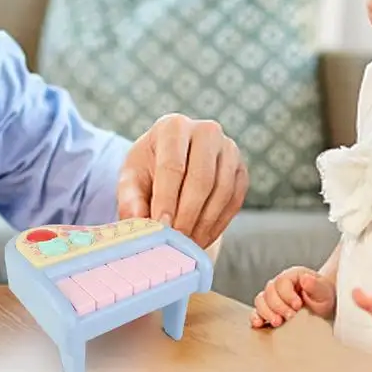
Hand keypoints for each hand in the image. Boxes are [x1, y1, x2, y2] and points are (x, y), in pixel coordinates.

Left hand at [117, 114, 247, 248]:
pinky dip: (219, 224)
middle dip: (188, 215)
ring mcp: (229, 149)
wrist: (173, 163)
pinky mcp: (241, 170)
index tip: (161, 227)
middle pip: (202, 179)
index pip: (173, 165)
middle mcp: (206, 131)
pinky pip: (235, 201)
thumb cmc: (149, 169)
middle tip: (176, 242)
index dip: (167, 199)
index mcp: (174, 126)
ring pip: (222, 192)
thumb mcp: (131, 179)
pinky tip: (202, 239)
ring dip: (204, 224)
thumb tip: (136, 220)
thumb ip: (130, 199)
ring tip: (187, 245)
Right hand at [250, 266, 336, 327]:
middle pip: (269, 292)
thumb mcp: (324, 291)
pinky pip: (256, 311)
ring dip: (267, 312)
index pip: (282, 282)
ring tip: (278, 322)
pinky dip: (256, 317)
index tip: (298, 305)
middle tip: (291, 316)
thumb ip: (315, 285)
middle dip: (279, 306)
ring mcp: (271, 297)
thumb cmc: (323, 297)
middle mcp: (278, 284)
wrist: (322, 307)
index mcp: (291, 276)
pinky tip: (259, 324)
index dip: (288, 295)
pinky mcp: (268, 310)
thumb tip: (305, 278)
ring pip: (260, 301)